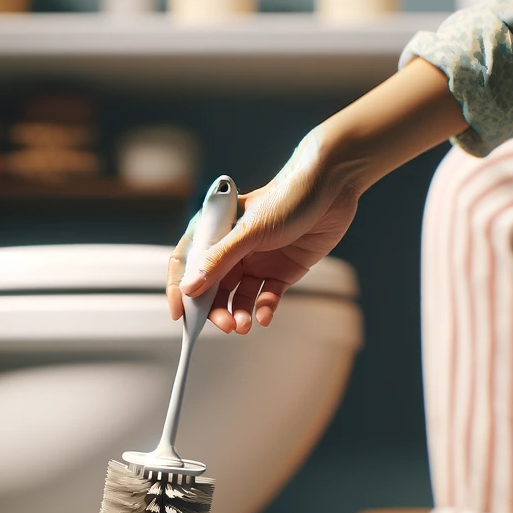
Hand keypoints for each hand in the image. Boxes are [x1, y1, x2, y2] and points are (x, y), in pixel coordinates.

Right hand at [166, 132, 359, 333]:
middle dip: (215, 308)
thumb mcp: (249, 230)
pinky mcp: (282, 270)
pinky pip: (267, 296)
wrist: (333, 186)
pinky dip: (264, 309)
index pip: (187, 263)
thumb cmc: (289, 195)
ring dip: (238, 313)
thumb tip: (190, 288)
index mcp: (216, 231)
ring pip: (239, 296)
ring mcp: (257, 260)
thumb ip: (219, 260)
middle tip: (223, 325)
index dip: (180, 289)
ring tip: (242, 325)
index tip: (181, 314)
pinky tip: (264, 317)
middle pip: (213, 287)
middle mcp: (233, 248)